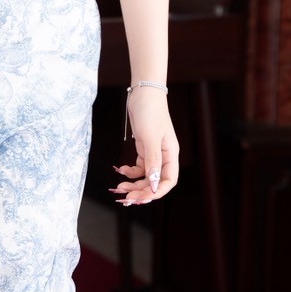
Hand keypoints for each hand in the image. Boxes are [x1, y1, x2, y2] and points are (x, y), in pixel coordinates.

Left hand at [109, 89, 179, 204]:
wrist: (143, 93)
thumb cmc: (150, 112)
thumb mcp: (150, 138)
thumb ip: (152, 161)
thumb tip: (153, 184)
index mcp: (171, 155)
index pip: (168, 181)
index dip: (156, 192)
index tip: (141, 198)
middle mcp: (164, 156)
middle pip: (155, 182)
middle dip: (141, 191)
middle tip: (126, 198)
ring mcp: (154, 152)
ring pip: (145, 176)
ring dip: (133, 183)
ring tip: (119, 187)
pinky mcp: (144, 148)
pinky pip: (138, 166)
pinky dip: (129, 171)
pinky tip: (119, 169)